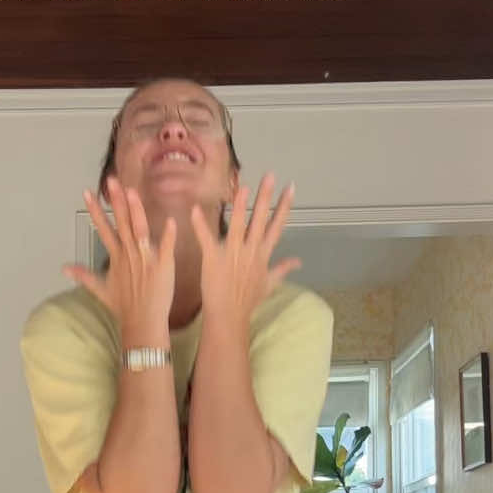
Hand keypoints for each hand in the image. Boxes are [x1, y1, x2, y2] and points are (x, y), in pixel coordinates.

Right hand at [62, 177, 175, 333]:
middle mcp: (129, 254)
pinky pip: (165, 248)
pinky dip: (168, 236)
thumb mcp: (101, 290)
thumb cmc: (124, 307)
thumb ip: (83, 275)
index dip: (96, 210)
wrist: (142, 323)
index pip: (104, 228)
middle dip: (116, 201)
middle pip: (121, 223)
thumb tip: (64, 268)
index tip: (88, 192)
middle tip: (112, 180)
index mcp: (117, 257)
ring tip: (132, 192)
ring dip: (136, 212)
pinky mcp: (163, 266)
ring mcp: (145, 259)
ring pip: (139, 230)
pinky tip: (171, 221)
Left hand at [190, 173, 300, 322]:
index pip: (277, 225)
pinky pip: (206, 239)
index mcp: (263, 254)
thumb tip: (298, 262)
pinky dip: (199, 225)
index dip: (284, 206)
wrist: (230, 317)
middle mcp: (250, 250)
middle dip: (265, 197)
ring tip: (242, 187)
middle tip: (269, 175)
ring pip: (238, 225)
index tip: (290, 187)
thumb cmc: (248, 301)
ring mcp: (232, 254)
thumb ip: (283, 269)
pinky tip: (194, 209)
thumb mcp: (270, 284)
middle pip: (260, 219)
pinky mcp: (213, 259)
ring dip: (240, 206)